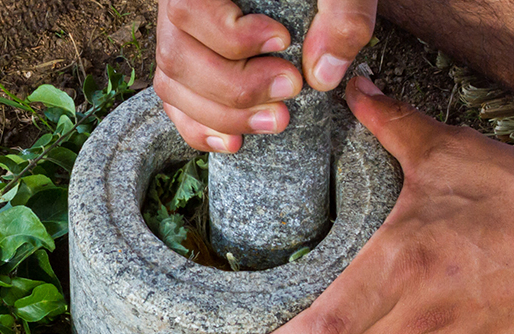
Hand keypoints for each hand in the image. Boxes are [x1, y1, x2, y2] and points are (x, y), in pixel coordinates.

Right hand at [154, 0, 376, 152]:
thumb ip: (341, 13)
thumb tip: (322, 74)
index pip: (188, 9)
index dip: (231, 36)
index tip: (282, 42)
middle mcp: (178, 4)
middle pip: (176, 57)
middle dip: (236, 88)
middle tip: (290, 89)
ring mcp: (177, 38)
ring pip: (172, 85)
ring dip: (223, 116)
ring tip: (276, 119)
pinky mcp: (188, 66)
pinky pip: (174, 103)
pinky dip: (201, 128)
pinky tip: (236, 141)